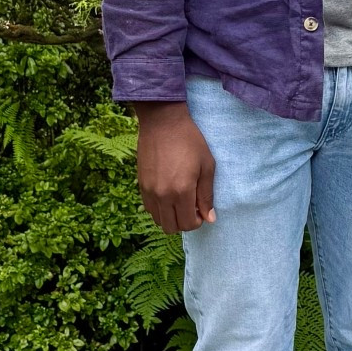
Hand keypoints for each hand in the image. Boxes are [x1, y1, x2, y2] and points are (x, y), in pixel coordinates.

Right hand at [134, 101, 215, 233]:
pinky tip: (169, 195)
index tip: (201, 211)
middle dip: (184, 223)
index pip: (188, 224)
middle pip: (171, 227)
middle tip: (192, 208)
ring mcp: (149, 191)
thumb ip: (206, 195)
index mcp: (182, 191)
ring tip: (180, 202)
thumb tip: (210, 218)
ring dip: (171, 217)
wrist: (163, 123)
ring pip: (158, 220)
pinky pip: (149, 208)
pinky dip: (160, 209)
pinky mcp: (141, 185)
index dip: (197, 221)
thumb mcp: (207, 166)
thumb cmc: (190, 141)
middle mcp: (163, 195)